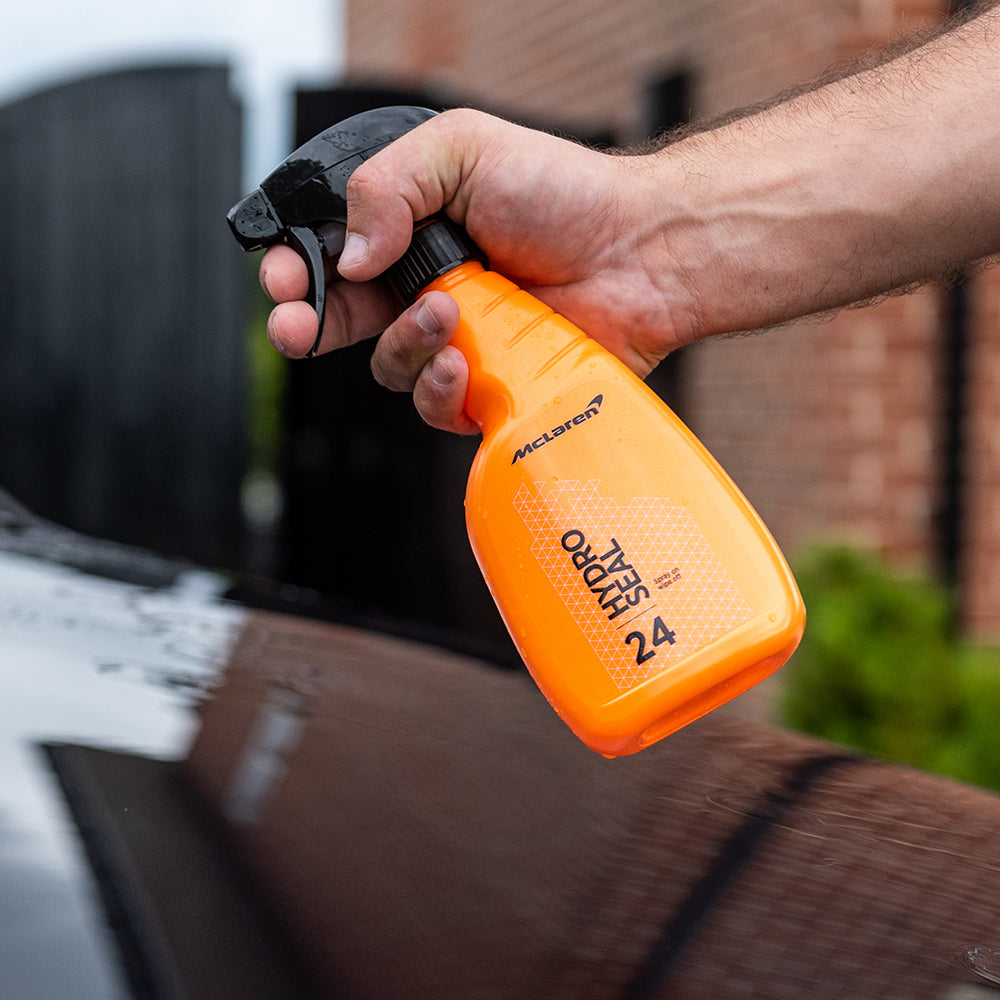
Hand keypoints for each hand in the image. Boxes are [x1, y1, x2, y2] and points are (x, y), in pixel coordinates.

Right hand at [260, 109, 693, 432]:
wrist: (639, 253)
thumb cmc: (563, 194)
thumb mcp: (464, 150)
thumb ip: (389, 185)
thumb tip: (347, 255)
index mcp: (407, 230)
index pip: (327, 256)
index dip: (293, 272)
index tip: (281, 280)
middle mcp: (421, 288)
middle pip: (338, 320)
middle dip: (306, 326)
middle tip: (297, 327)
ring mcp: (454, 341)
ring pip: (388, 366)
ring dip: (403, 343)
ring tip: (446, 313)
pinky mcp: (485, 387)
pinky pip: (435, 406)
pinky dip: (439, 389)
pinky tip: (464, 362)